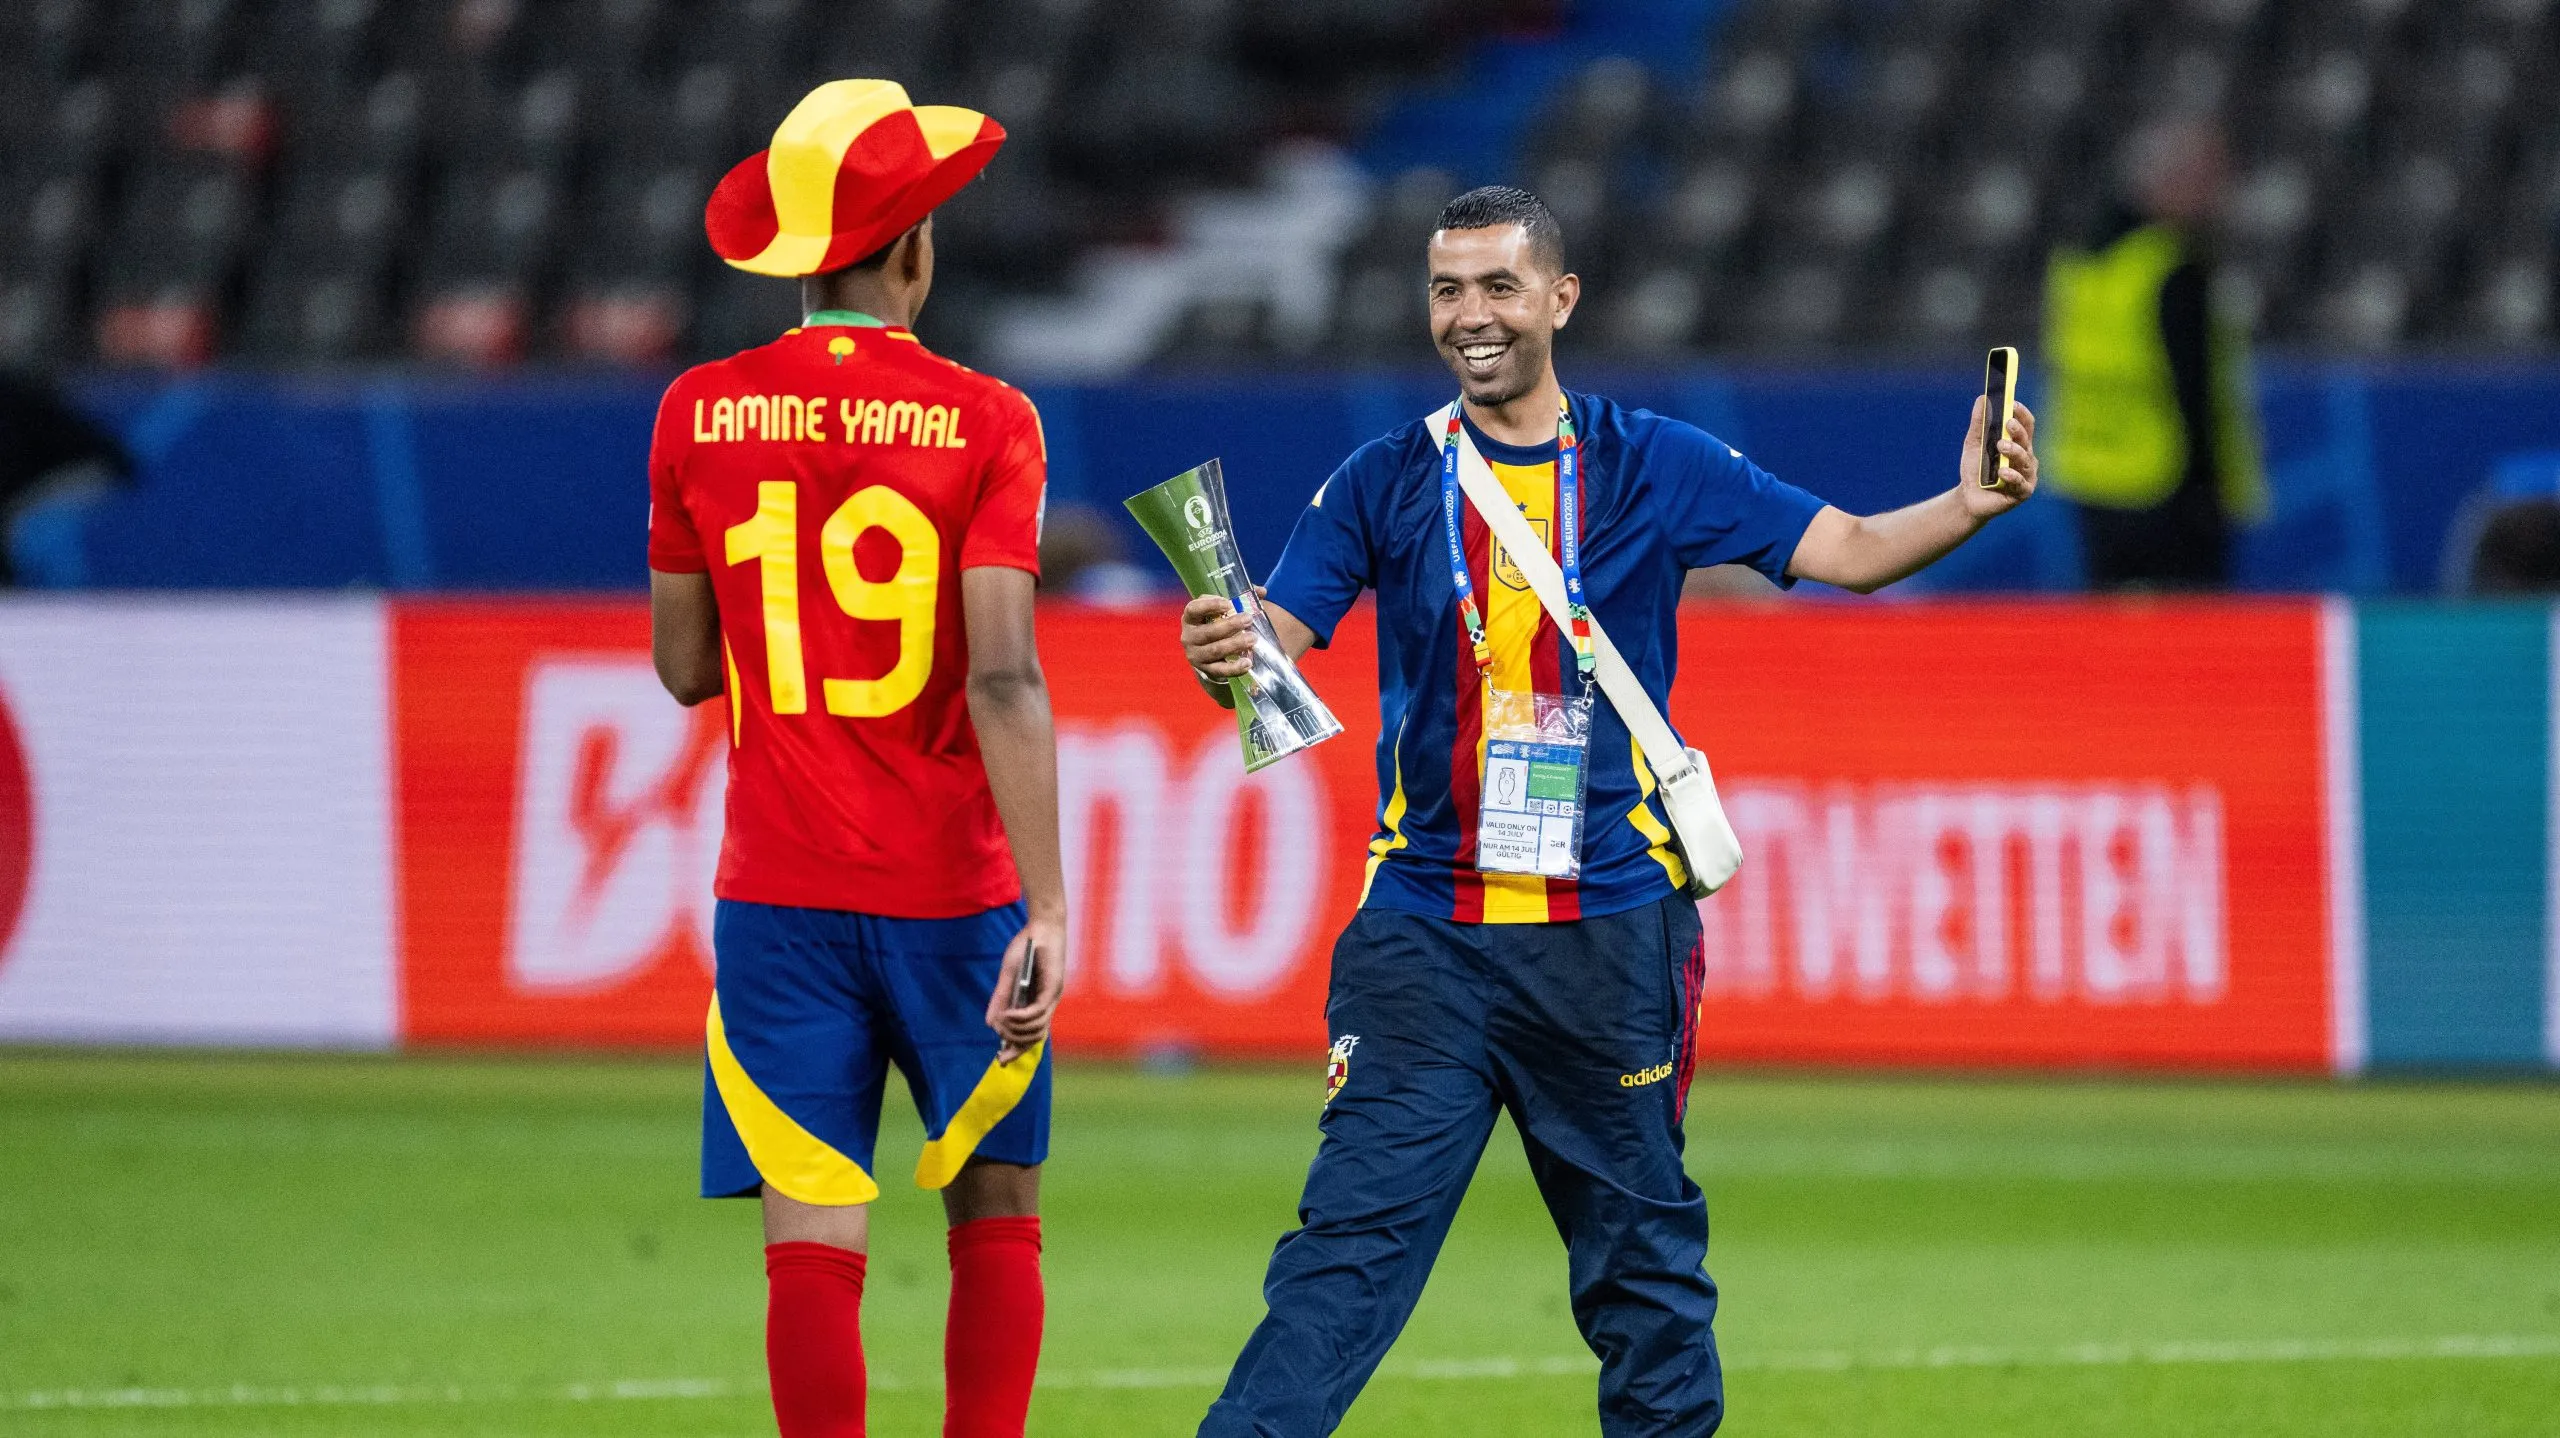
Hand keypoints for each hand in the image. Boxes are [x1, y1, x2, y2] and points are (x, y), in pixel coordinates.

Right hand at [987, 910, 1065, 1065]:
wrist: (1040, 927)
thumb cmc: (1025, 950)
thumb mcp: (1007, 976)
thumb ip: (1000, 999)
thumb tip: (991, 1024)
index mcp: (1036, 1003)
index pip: (1031, 1036)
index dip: (1017, 1050)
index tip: (1001, 1060)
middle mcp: (1046, 1004)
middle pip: (1035, 1038)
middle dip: (1017, 1048)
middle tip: (1001, 1052)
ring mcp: (1051, 997)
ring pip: (1038, 1029)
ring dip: (1017, 1031)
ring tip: (1002, 1024)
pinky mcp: (1053, 988)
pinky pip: (1038, 1011)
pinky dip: (1022, 1017)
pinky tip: (1009, 1015)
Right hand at [1181, 590, 1257, 679]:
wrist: (1209, 655)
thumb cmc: (1217, 625)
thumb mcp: (1223, 611)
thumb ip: (1241, 598)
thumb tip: (1261, 591)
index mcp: (1191, 618)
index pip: (1193, 609)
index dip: (1210, 605)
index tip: (1228, 604)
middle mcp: (1189, 636)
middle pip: (1209, 631)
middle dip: (1230, 625)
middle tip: (1249, 619)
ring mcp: (1196, 655)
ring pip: (1215, 650)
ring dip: (1235, 644)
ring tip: (1253, 639)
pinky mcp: (1206, 669)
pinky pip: (1220, 670)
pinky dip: (1234, 668)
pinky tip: (1247, 663)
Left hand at [1958, 395, 2037, 519]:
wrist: (1968, 498)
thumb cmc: (1975, 469)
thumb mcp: (1973, 444)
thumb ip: (1979, 423)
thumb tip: (1982, 398)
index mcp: (2018, 443)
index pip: (2026, 425)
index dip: (2022, 414)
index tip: (2013, 404)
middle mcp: (2026, 457)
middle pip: (2027, 440)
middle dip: (2018, 431)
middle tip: (2008, 423)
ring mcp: (2027, 475)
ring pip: (2025, 459)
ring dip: (2014, 451)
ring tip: (2001, 446)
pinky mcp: (2023, 492)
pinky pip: (2021, 482)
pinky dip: (2012, 475)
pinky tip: (2002, 472)